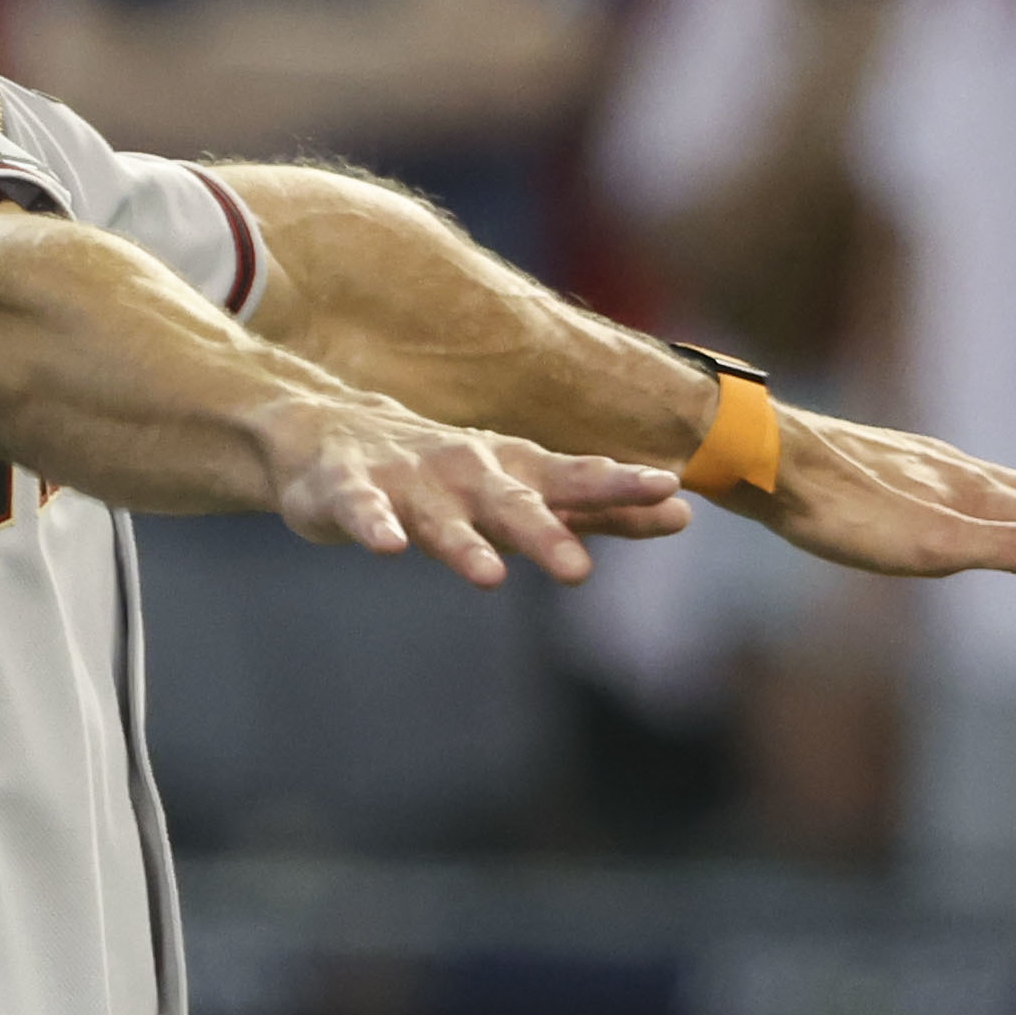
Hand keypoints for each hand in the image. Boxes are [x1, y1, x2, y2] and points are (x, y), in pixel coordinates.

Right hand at [267, 397, 689, 585]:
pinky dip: (374, 526)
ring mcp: (408, 482)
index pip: (575, 481)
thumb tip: (684, 514)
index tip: (668, 493)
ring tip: (489, 577)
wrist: (331, 437)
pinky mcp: (348, 491)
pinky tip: (388, 547)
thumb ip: (597, 508)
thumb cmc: (448, 475)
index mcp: (514, 473)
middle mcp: (468, 474)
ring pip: (440, 518)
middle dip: (545, 534)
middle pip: (514, 504)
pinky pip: (362, 510)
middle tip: (578, 572)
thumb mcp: (524, 488)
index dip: (619, 488)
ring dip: (464, 545)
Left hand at [751, 407, 1015, 577]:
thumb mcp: (934, 545)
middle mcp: (952, 472)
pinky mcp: (875, 462)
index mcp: (972, 495)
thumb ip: (1010, 544)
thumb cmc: (844, 513)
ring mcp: (914, 464)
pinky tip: (952, 486)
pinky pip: (946, 475)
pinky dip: (976, 487)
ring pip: (989, 482)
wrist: (765, 461)